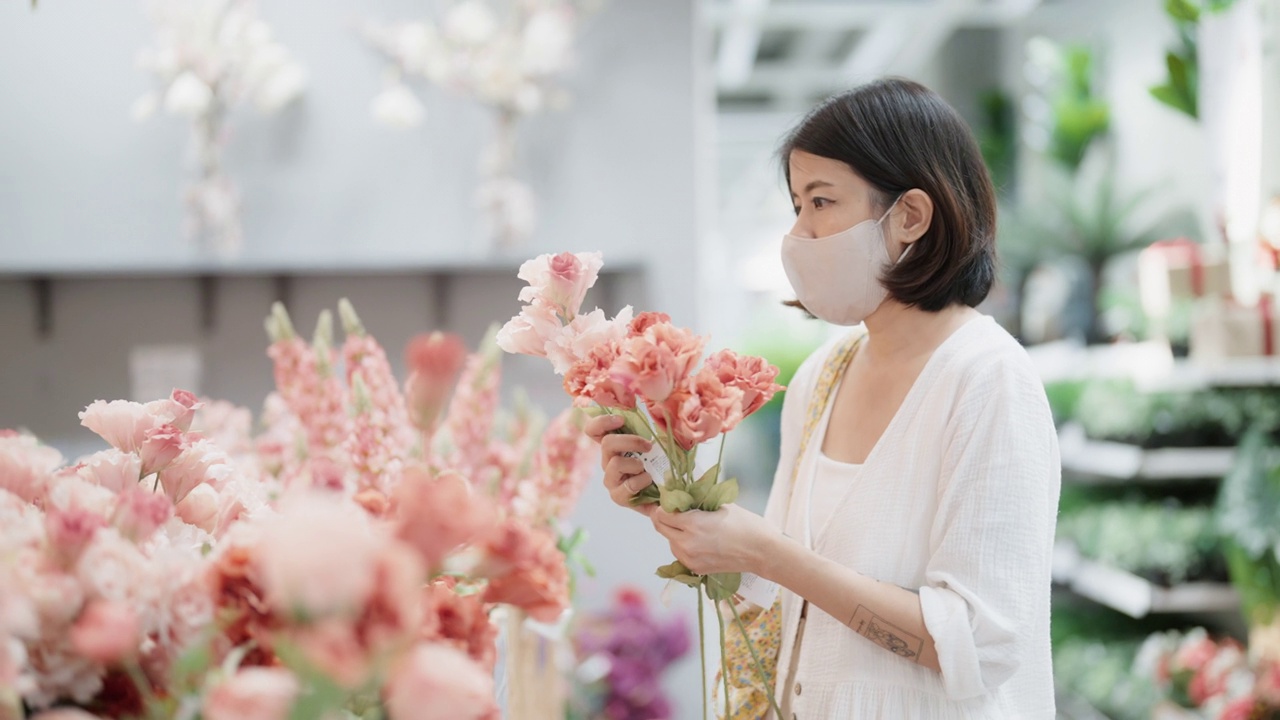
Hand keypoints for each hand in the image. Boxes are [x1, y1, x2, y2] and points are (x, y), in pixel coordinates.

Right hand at [583, 414, 654, 515]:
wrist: (667, 495)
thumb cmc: (660, 466)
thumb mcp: (656, 445)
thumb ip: (651, 433)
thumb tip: (658, 416)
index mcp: (614, 446)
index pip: (594, 431)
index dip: (601, 422)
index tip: (620, 419)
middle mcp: (608, 461)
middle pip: (607, 443)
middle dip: (630, 441)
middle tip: (648, 446)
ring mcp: (611, 479)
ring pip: (616, 464)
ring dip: (636, 464)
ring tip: (647, 469)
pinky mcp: (618, 496)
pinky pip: (628, 484)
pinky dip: (642, 480)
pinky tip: (649, 481)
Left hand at [650, 504, 776, 575]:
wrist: (762, 552)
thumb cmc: (746, 525)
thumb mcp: (722, 505)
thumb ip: (699, 501)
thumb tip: (683, 493)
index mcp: (693, 524)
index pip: (661, 514)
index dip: (661, 505)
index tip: (666, 500)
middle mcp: (687, 543)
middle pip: (660, 528)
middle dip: (662, 517)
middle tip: (670, 510)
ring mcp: (690, 558)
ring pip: (669, 541)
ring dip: (672, 532)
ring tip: (687, 525)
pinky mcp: (695, 568)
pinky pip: (679, 553)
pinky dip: (681, 544)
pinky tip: (695, 538)